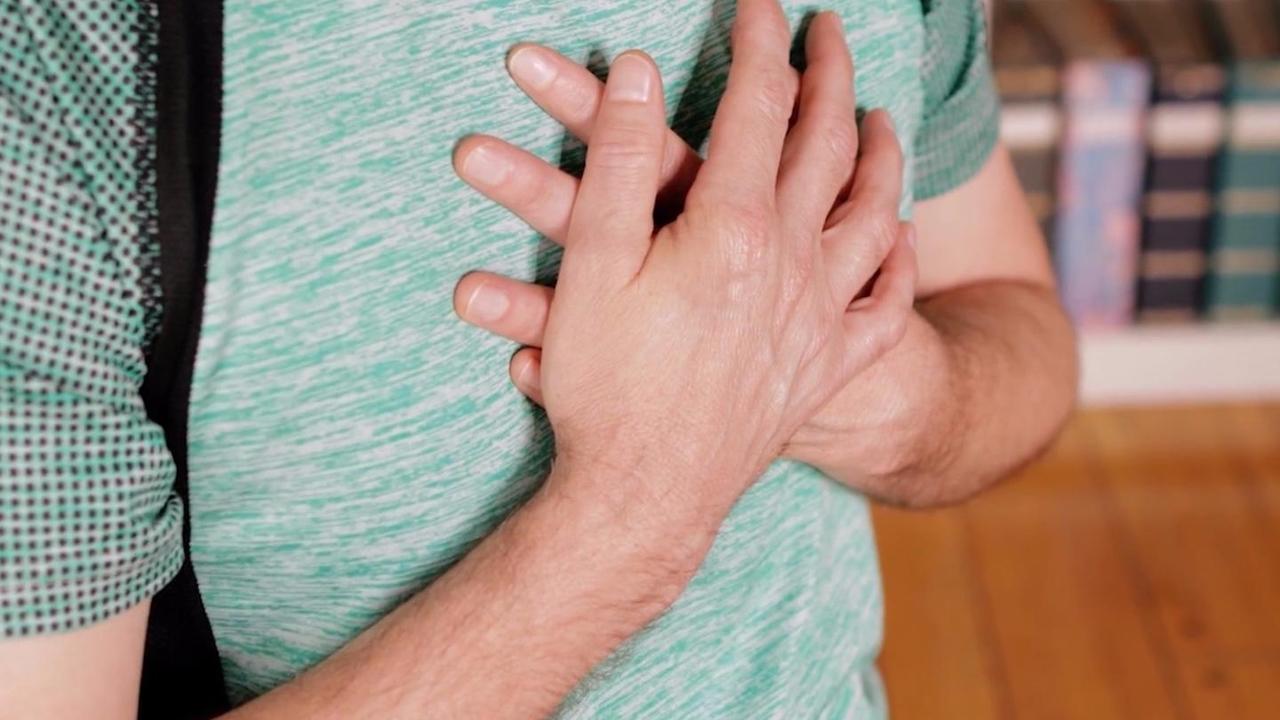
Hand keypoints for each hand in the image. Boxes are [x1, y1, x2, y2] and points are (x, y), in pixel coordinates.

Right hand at [453, 9, 915, 485]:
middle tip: (832, 32)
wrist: (647, 498)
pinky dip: (901, 264)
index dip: (758, 45)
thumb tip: (639, 71)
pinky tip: (904, 242)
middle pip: (828, 146)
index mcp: (732, 226)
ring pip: (875, 215)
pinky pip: (885, 305)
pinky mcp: (826, 367)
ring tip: (883, 121)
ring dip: (883, 158)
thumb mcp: (593, 264)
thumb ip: (619, 161)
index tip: (760, 6)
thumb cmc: (608, 386)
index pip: (757, 106)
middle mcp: (793, 262)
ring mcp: (819, 316)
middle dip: (831, 77)